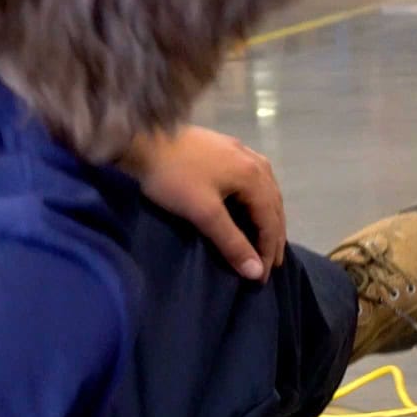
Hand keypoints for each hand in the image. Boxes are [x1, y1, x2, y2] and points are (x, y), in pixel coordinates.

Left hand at [121, 126, 286, 280]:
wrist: (143, 139)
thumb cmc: (174, 177)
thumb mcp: (203, 212)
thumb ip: (232, 243)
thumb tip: (256, 272)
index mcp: (255, 176)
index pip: (271, 221)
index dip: (268, 251)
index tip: (262, 277)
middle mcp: (256, 162)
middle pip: (274, 205)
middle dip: (273, 237)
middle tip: (271, 264)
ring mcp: (243, 152)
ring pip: (267, 191)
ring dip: (269, 217)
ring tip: (266, 239)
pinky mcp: (228, 148)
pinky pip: (255, 179)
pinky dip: (258, 200)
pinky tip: (252, 205)